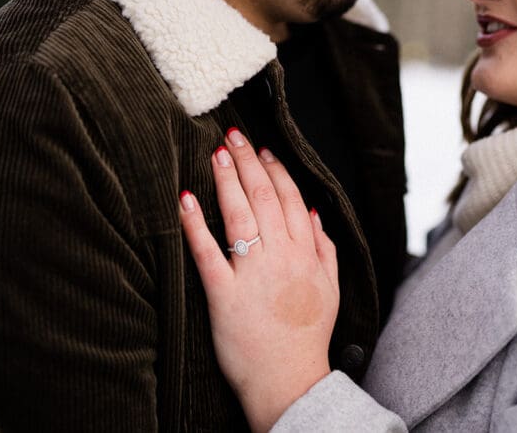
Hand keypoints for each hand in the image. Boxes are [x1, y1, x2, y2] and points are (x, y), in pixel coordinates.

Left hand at [179, 128, 339, 431]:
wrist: (290, 380)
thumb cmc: (307, 335)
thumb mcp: (330, 287)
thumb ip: (325, 247)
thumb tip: (314, 212)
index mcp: (306, 253)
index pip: (291, 198)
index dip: (276, 169)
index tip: (262, 149)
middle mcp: (281, 256)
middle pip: (264, 197)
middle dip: (247, 162)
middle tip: (232, 135)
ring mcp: (253, 274)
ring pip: (240, 216)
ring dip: (226, 181)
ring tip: (214, 153)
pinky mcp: (225, 294)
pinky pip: (208, 253)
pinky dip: (196, 224)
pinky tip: (186, 200)